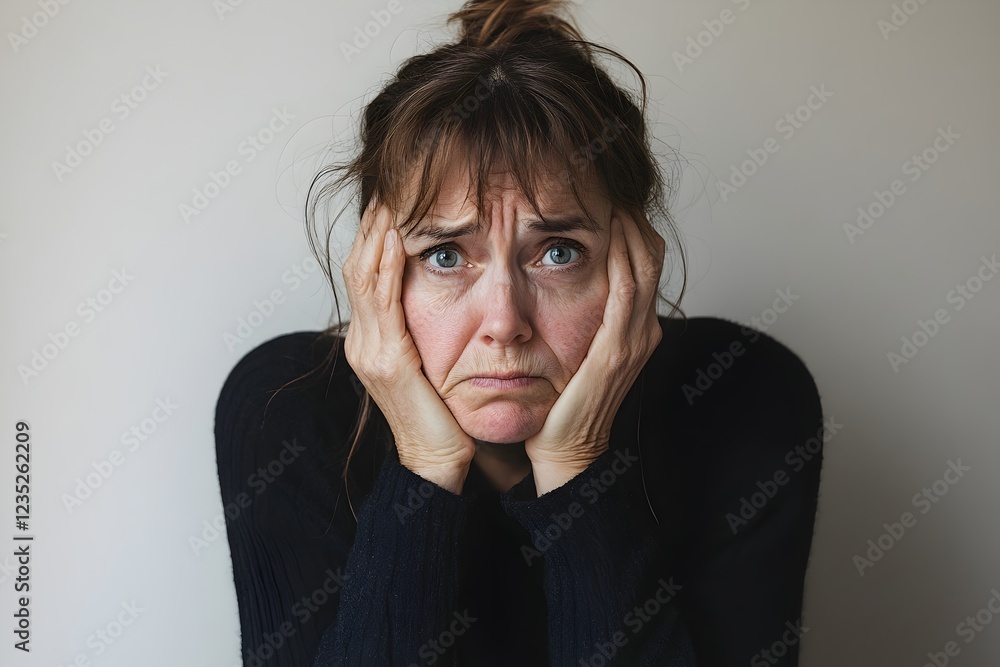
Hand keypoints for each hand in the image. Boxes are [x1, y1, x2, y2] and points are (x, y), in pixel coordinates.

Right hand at [342, 198, 475, 492]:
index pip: (366, 273)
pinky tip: (397, 240)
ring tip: (391, 200)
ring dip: (377, 235)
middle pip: (359, 266)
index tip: (392, 199)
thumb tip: (443, 292)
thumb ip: (426, 329)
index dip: (375, 234)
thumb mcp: (431, 362)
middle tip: (388, 185)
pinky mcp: (387, 362)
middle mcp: (363, 341)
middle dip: (373, 224)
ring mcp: (369, 351)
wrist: (439, 461)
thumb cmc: (443, 414)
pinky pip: (383, 303)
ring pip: (365, 277)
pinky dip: (388, 268)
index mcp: (372, 339)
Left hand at [524, 206, 664, 493]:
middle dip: (630, 215)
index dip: (626, 221)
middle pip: (648, 253)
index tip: (602, 190)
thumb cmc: (558, 401)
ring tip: (609, 194)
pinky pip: (626, 294)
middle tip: (609, 182)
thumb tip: (547, 272)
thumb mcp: (568, 346)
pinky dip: (620, 261)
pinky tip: (606, 236)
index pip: (640, 257)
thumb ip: (570, 313)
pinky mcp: (616, 352)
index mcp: (630, 325)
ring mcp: (633, 340)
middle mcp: (640, 328)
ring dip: (627, 228)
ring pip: (642, 266)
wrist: (562, 448)